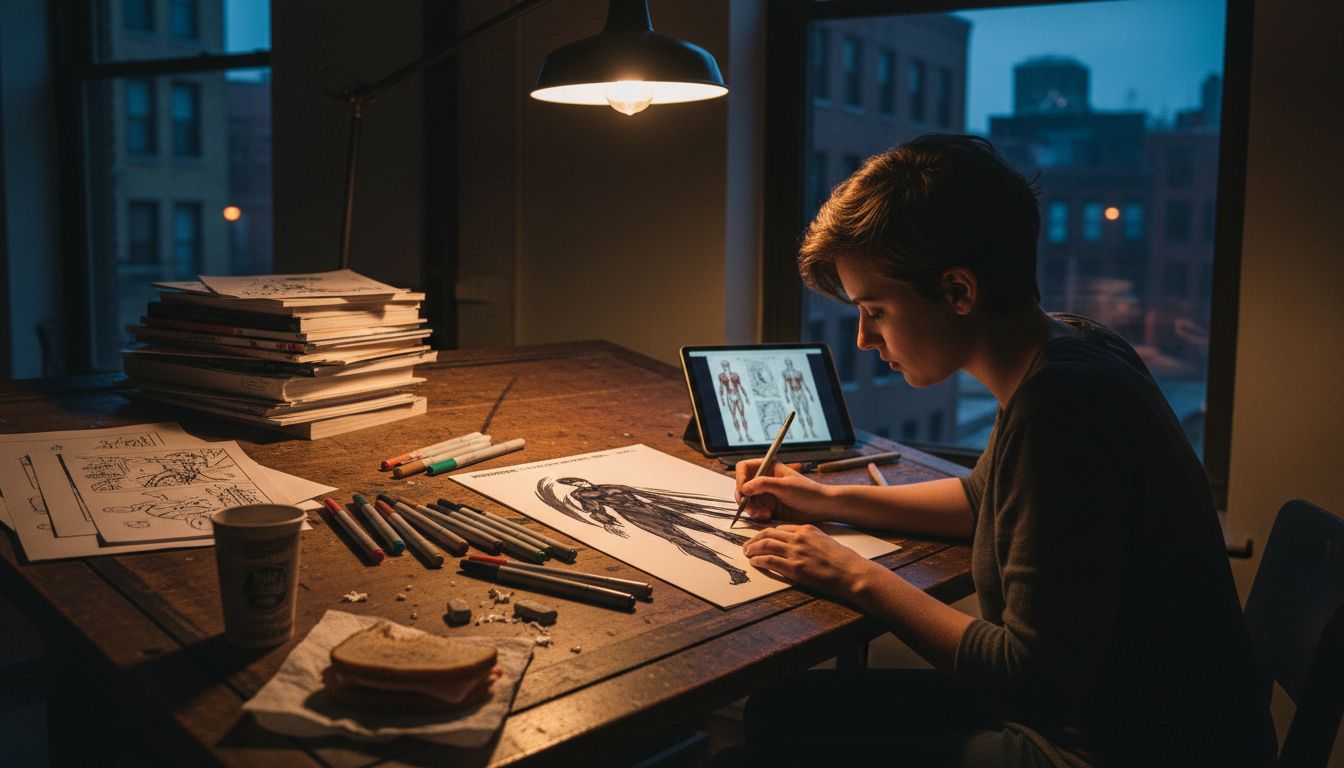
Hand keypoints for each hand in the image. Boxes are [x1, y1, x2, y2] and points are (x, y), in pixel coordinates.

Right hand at [734, 461, 832, 523]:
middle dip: (744, 498)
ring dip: (751, 508)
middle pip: (742, 486)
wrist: (821, 507)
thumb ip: (763, 484)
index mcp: (768, 467)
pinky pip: (754, 510)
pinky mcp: (768, 506)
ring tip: (763, 514)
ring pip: (746, 500)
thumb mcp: (784, 486)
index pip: (744, 468)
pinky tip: (767, 516)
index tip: (743, 491)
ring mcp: (765, 493)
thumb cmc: (807, 492)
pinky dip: (757, 514)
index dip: (740, 478)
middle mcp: (764, 479)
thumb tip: (744, 488)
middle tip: (750, 508)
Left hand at [743, 524, 881, 598]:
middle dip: (755, 539)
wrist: (852, 572)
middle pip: (769, 533)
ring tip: (746, 553)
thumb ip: (810, 541)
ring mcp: (796, 552)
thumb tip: (798, 546)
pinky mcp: (794, 567)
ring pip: (765, 545)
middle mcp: (799, 537)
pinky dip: (758, 560)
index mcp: (807, 529)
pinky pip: (769, 560)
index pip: (780, 528)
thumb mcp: (825, 542)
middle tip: (747, 545)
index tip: (761, 538)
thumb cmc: (843, 560)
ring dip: (752, 548)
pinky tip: (754, 562)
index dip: (767, 533)